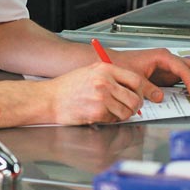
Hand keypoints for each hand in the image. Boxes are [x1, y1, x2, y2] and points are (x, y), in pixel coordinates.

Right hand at [43, 62, 158, 124]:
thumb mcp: (90, 72)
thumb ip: (110, 77)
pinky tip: (99, 114)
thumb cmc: (67, 87)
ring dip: (122, 115)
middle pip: (135, 98)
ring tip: (112, 112)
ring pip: (127, 112)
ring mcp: (101, 98)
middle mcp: (105, 82)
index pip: (136, 80)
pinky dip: (109, 120)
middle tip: (129, 108)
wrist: (49, 99)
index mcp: (105, 69)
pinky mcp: (97, 112)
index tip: (137, 95)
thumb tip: (129, 88)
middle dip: (134, 106)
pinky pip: (113, 119)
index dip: (140, 91)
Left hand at [106, 48, 189, 101]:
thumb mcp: (133, 77)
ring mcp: (171, 67)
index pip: (183, 69)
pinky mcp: (169, 75)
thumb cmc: (121, 65)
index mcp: (162, 56)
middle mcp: (169, 60)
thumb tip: (161, 97)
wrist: (113, 62)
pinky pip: (188, 79)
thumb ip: (146, 88)